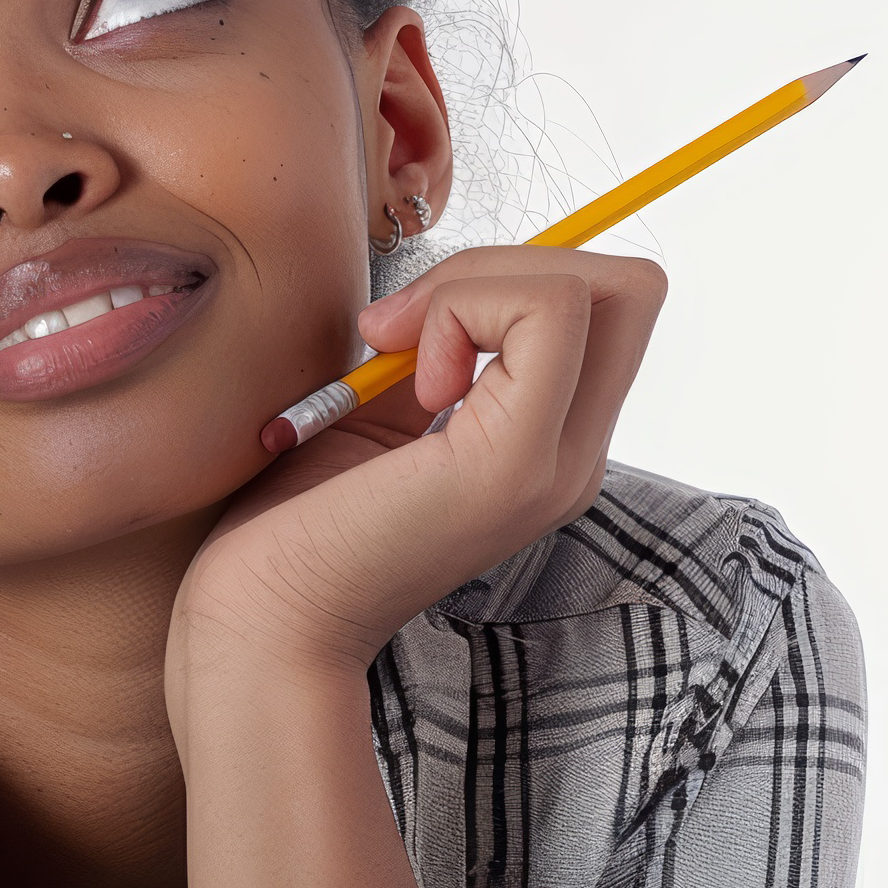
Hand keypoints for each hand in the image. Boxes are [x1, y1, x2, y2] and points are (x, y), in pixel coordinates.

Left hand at [168, 246, 669, 697]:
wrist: (261, 624)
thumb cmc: (294, 518)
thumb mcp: (382, 406)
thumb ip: (434, 347)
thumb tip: (455, 274)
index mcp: (547, 444)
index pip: (613, 306)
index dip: (520, 275)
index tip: (416, 326)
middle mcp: (574, 458)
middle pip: (627, 286)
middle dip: (506, 263)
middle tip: (407, 327)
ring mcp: (556, 466)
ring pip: (590, 287)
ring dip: (473, 284)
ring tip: (396, 353)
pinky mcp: (515, 463)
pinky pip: (546, 313)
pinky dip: (463, 307)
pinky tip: (409, 386)